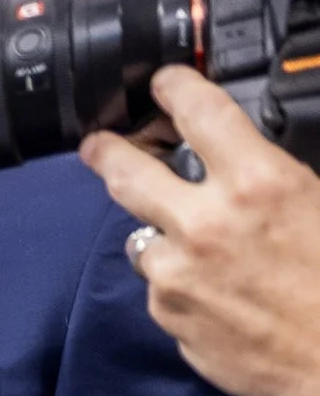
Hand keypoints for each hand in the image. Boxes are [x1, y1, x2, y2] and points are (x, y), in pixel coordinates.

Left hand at [80, 67, 319, 395]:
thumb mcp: (316, 203)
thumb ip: (269, 178)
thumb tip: (240, 159)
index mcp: (260, 183)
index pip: (199, 112)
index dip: (172, 88)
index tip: (161, 84)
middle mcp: (207, 222)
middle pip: (127, 172)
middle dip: (106, 151)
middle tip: (97, 145)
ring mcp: (178, 270)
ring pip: (141, 235)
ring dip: (158, 233)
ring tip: (189, 242)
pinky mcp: (165, 312)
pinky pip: (158, 283)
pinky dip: (175, 281)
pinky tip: (212, 291)